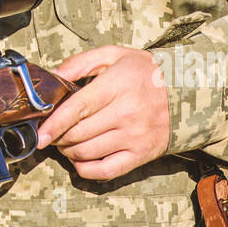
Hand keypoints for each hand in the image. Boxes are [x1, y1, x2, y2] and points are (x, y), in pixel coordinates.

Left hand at [36, 45, 170, 179]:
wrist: (187, 91)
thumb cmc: (144, 71)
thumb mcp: (113, 55)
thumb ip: (79, 63)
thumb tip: (51, 77)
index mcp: (118, 85)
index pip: (78, 108)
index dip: (55, 123)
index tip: (40, 133)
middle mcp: (127, 113)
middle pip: (79, 133)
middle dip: (58, 136)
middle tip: (53, 132)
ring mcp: (134, 137)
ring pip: (88, 153)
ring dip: (68, 151)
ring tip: (65, 141)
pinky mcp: (141, 155)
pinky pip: (106, 171)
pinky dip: (85, 169)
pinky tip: (79, 159)